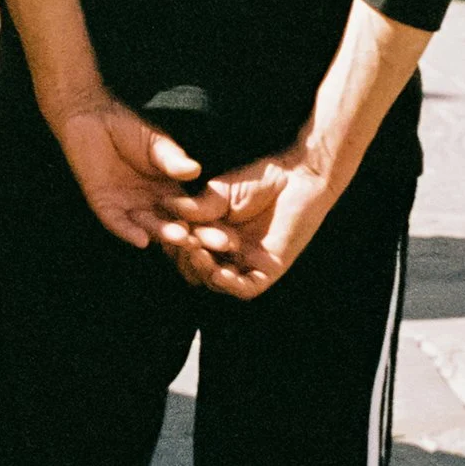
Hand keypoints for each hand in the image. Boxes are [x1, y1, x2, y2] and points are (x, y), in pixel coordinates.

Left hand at [53, 99, 200, 249]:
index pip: (188, 210)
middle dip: (185, 232)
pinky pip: (117, 223)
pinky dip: (128, 231)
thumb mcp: (157, 144)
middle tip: (201, 240)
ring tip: (178, 237)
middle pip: (170, 223)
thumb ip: (173, 160)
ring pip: (146, 226)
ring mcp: (127, 206)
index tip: (222, 229)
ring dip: (161, 233)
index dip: (203, 220)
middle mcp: (149, 203)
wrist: (93, 117)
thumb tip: (196, 170)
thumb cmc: (128, 128)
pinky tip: (142, 240)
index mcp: (168, 189)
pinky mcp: (103, 205)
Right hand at [163, 143, 345, 300]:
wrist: (299, 177)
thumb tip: (165, 206)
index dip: (172, 241)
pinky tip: (220, 273)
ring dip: (203, 270)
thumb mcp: (222, 192)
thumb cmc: (261, 179)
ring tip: (197, 252)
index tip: (166, 229)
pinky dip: (229, 284)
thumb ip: (198, 206)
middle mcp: (225, 254)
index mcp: (210, 234)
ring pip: (215, 281)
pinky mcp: (267, 272)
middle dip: (185, 256)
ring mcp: (245, 265)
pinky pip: (244, 288)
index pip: (183, 246)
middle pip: (195, 267)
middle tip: (183, 241)